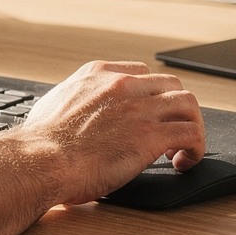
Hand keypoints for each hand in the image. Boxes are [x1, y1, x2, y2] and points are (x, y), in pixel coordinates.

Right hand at [22, 60, 206, 204]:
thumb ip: (70, 102)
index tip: (150, 112)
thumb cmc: (40, 143)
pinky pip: (192, 133)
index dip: (150, 95)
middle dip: (174, 108)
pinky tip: (184, 161)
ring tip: (183, 146)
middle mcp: (123, 86)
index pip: (140, 72)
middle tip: (169, 131)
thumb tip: (66, 111)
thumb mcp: (53, 105)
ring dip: (191, 124)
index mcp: (98, 75)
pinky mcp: (152, 135)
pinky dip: (195, 147)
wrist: (42, 160)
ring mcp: (140, 108)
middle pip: (170, 84)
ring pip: (188, 103)